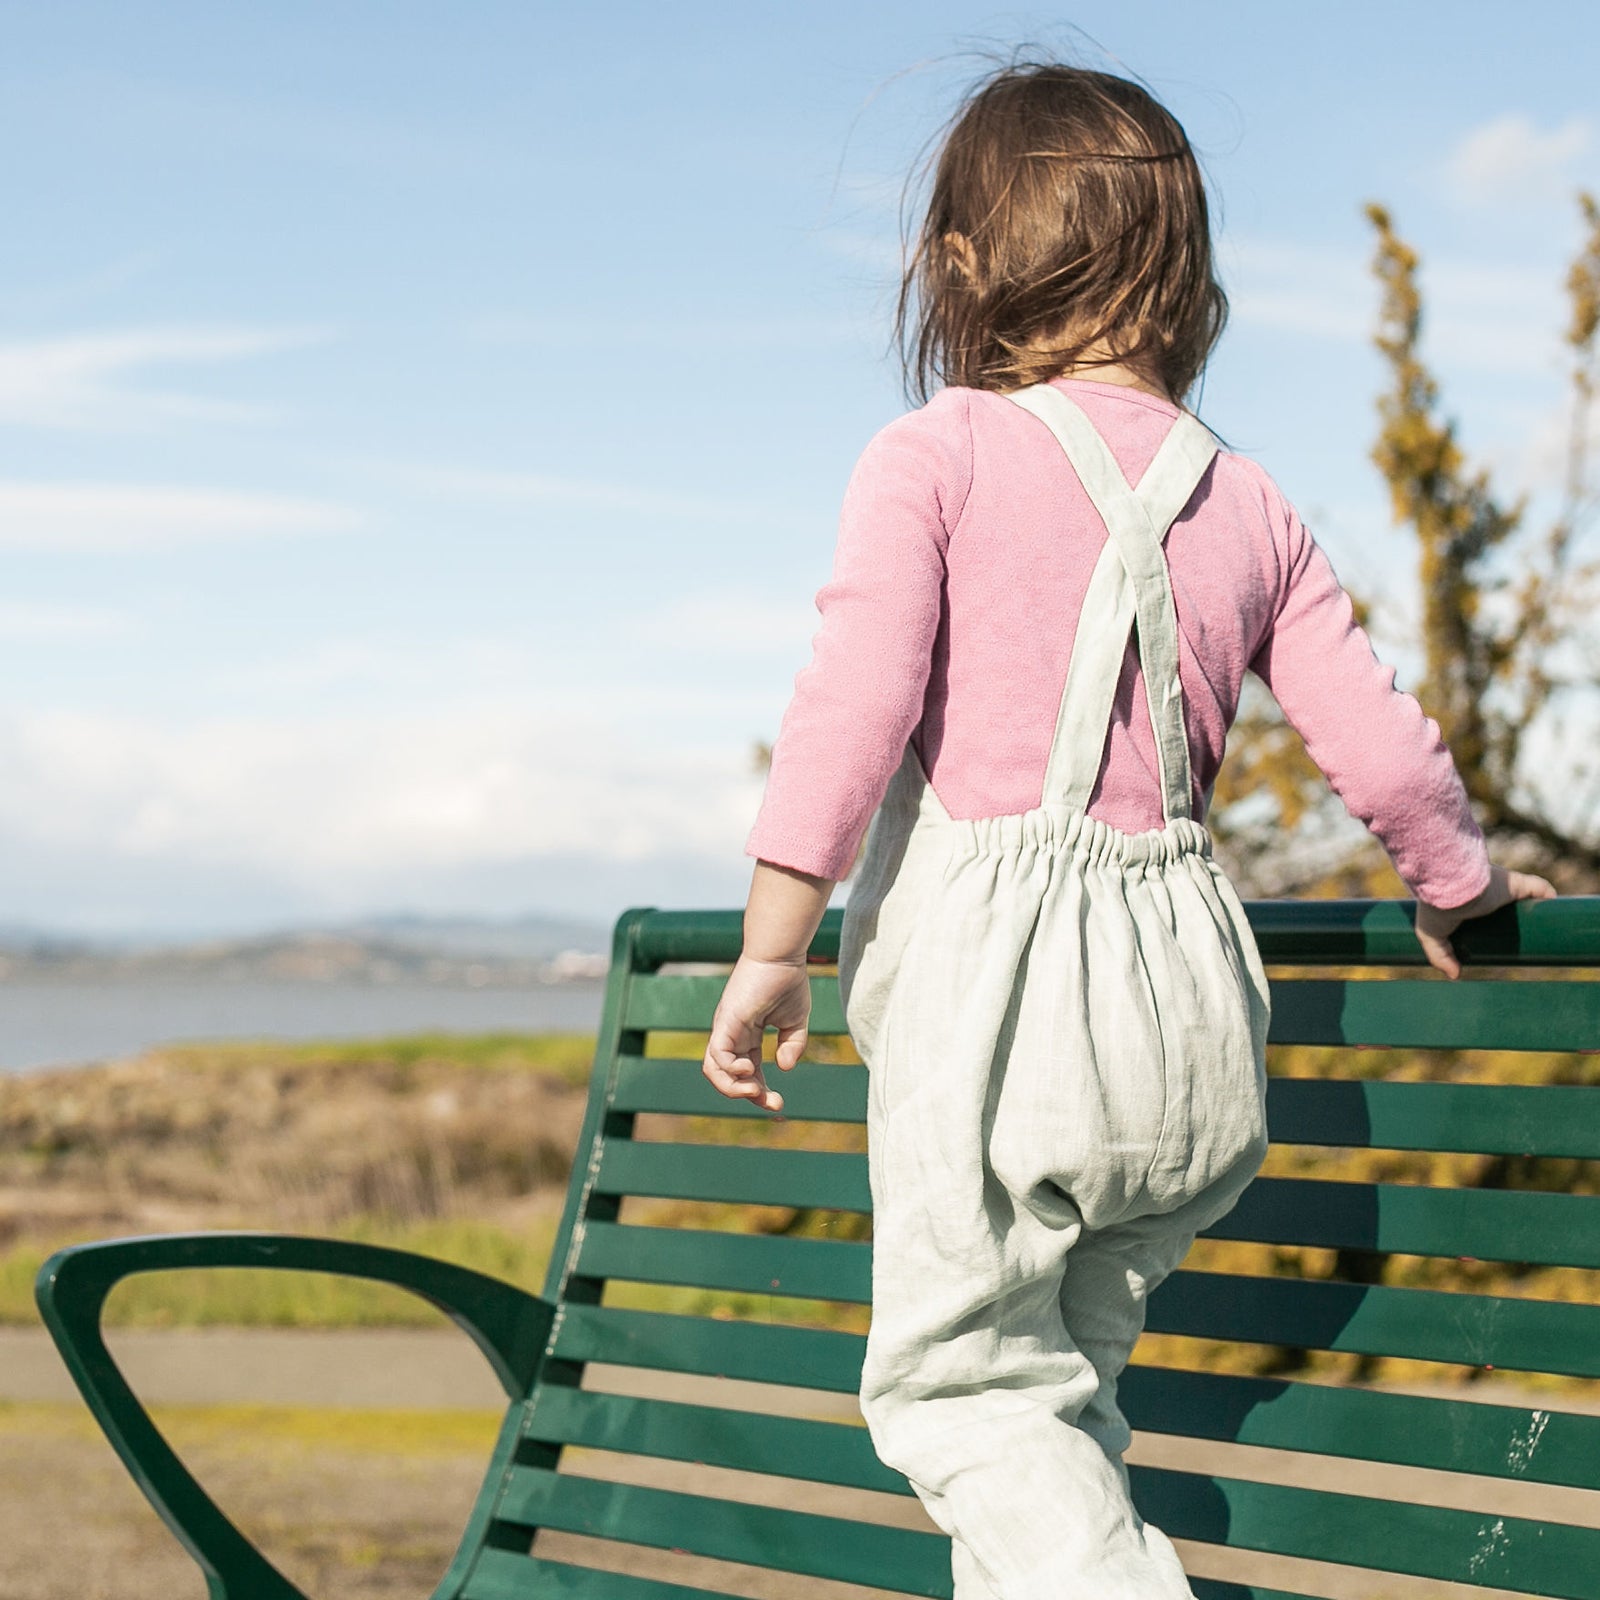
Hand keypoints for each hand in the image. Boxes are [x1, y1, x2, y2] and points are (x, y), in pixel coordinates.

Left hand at [701, 953, 811, 1114]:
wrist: (781, 955)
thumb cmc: (787, 980)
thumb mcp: (795, 1021)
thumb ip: (792, 1045)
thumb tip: (785, 1069)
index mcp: (746, 1035)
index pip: (745, 1073)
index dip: (759, 1093)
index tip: (778, 1107)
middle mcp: (731, 1034)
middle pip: (725, 1077)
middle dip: (747, 1096)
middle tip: (772, 1104)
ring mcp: (726, 1028)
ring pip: (713, 1070)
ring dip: (732, 1088)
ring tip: (753, 1090)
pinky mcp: (726, 1021)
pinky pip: (717, 1054)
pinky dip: (730, 1069)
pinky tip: (751, 1069)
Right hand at [1414, 864, 1556, 978]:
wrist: (1448, 887)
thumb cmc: (1435, 908)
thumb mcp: (1429, 935)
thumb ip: (1440, 956)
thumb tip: (1455, 975)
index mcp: (1465, 901)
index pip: (1480, 910)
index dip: (1489, 921)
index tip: (1495, 939)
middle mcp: (1485, 892)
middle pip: (1505, 904)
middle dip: (1513, 916)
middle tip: (1517, 935)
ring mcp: (1503, 888)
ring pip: (1525, 896)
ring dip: (1534, 907)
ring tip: (1541, 928)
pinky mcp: (1516, 884)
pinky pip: (1539, 888)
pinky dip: (1548, 897)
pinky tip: (1552, 909)